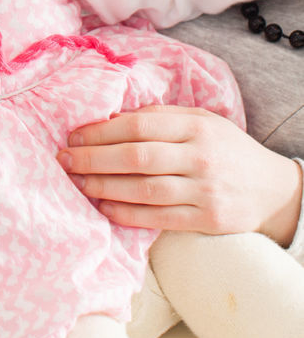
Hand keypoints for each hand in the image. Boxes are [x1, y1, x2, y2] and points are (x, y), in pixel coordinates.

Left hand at [57, 105, 303, 243]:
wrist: (273, 189)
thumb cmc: (226, 149)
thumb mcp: (201, 121)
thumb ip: (160, 117)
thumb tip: (111, 118)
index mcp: (195, 126)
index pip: (138, 125)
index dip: (101, 131)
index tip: (74, 135)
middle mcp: (200, 156)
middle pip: (136, 156)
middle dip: (93, 158)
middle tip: (64, 160)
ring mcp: (204, 190)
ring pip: (144, 189)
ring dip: (104, 186)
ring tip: (78, 183)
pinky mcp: (207, 219)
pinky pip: (158, 218)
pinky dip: (127, 214)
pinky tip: (104, 208)